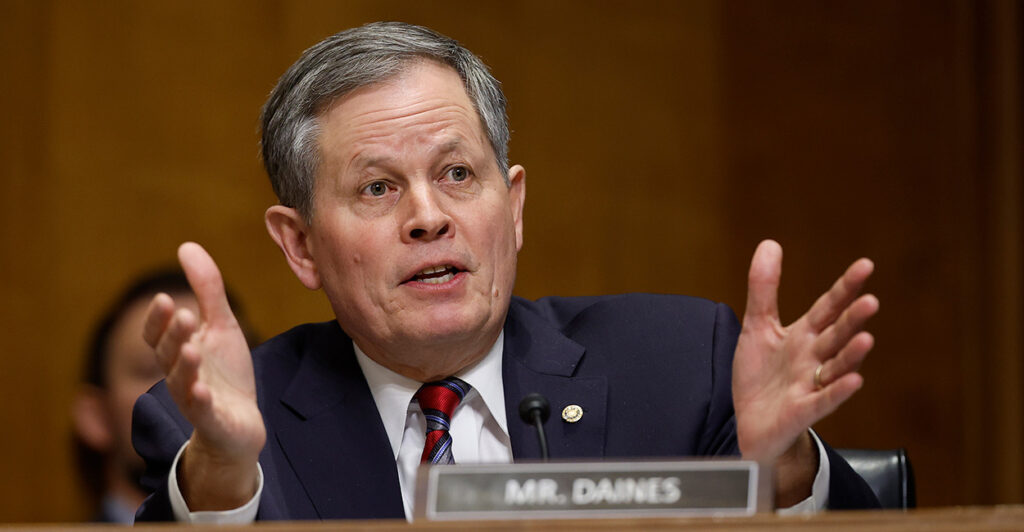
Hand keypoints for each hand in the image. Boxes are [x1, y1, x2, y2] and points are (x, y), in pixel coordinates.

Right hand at [143, 242, 265, 509]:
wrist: (241, 424)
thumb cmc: (226, 372)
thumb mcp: (221, 326)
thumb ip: (207, 290)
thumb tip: (186, 246)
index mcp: (179, 350)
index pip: (158, 334)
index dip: (159, 319)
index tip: (166, 298)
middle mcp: (180, 374)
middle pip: (168, 354)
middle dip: (174, 335)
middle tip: (184, 315)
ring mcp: (194, 399)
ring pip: (181, 382)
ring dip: (184, 366)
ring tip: (192, 349)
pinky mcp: (212, 420)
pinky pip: (201, 411)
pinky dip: (200, 400)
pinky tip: (203, 389)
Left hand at [732, 240, 876, 468]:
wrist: (751, 424)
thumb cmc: (761, 376)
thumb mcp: (758, 327)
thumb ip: (764, 289)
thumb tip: (770, 243)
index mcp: (804, 336)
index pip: (828, 307)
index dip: (844, 288)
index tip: (866, 265)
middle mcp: (813, 358)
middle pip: (836, 335)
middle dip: (852, 320)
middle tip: (871, 301)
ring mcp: (810, 385)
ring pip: (836, 367)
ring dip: (851, 355)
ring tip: (866, 338)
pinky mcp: (802, 411)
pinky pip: (823, 401)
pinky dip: (837, 392)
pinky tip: (854, 381)